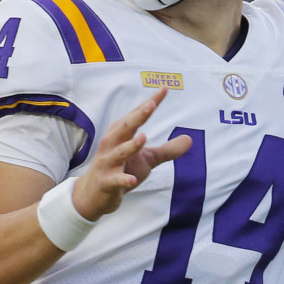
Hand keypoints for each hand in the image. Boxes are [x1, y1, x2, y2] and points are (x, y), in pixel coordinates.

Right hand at [71, 87, 192, 219]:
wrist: (93, 195)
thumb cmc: (121, 170)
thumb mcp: (147, 160)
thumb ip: (167, 150)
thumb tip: (190, 139)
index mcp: (121, 134)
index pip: (138, 115)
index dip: (152, 102)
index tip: (165, 88)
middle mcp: (112, 144)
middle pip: (125, 127)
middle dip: (138, 116)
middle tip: (151, 105)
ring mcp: (107, 163)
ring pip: (119, 152)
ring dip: (131, 145)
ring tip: (143, 137)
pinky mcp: (106, 182)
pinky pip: (115, 180)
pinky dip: (123, 179)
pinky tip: (132, 180)